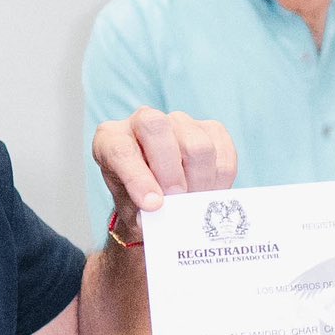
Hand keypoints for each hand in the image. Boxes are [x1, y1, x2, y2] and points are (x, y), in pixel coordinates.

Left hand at [93, 108, 236, 243]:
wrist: (159, 200)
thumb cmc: (138, 203)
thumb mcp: (132, 211)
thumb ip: (142, 211)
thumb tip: (162, 213)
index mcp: (111, 139)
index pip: (121, 150)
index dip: (138, 178)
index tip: (153, 205)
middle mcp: (143, 121)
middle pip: (157, 128)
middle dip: (170, 170)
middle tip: (177, 199)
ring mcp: (179, 121)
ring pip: (196, 144)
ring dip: (199, 181)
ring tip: (194, 203)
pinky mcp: (210, 129)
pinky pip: (223, 150)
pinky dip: (220, 177)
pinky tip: (210, 193)